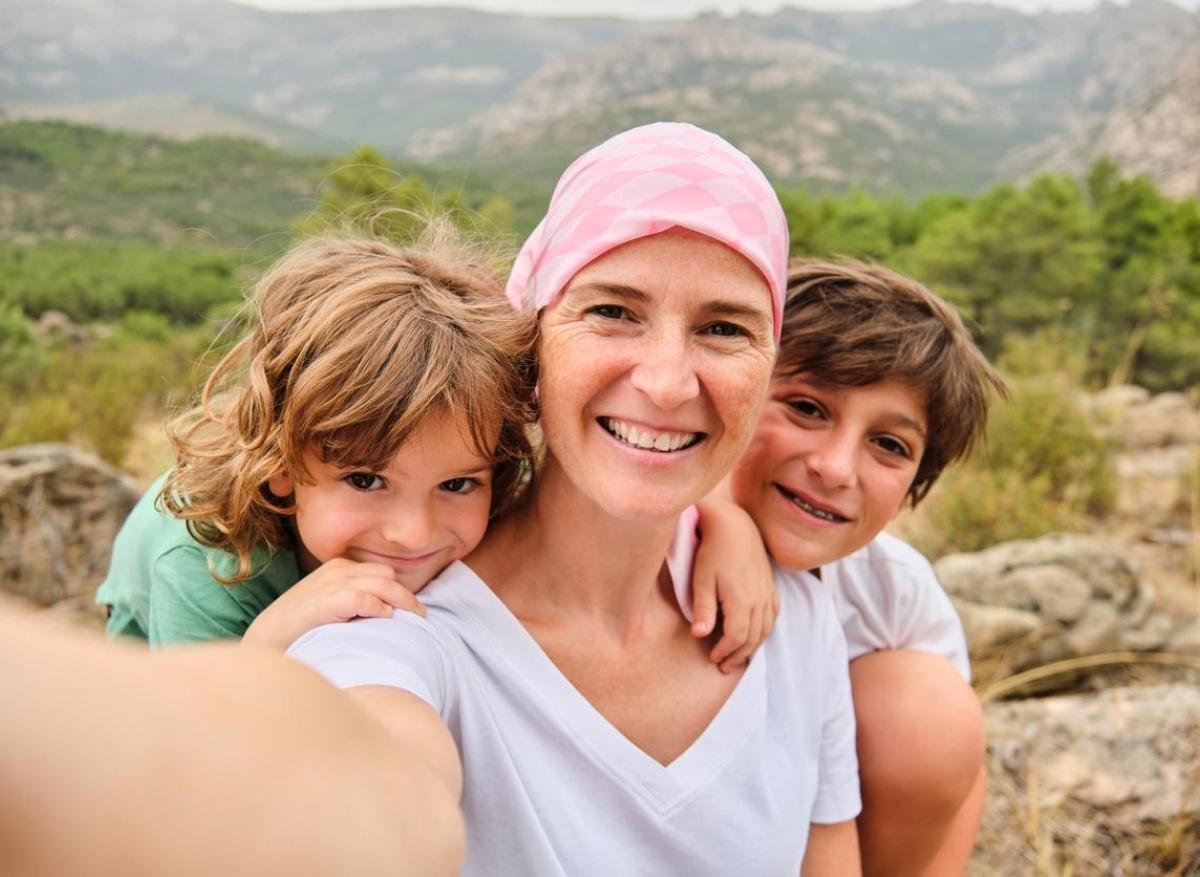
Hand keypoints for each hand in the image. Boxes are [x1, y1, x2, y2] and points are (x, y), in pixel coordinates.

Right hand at [242, 557, 424, 651]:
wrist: (268, 637)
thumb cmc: (302, 626)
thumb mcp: (331, 604)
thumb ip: (355, 600)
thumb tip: (388, 610)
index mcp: (339, 568)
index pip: (381, 571)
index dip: (399, 589)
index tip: (413, 608)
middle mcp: (338, 570)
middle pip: (387, 575)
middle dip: (406, 594)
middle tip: (420, 615)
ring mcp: (332, 583)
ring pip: (382, 583)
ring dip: (402, 600)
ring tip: (414, 617)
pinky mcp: (327, 601)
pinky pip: (362, 597)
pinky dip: (377, 605)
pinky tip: (386, 617)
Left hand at [690, 497, 778, 673]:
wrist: (734, 525)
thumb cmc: (713, 550)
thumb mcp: (701, 579)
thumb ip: (702, 608)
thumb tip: (700, 634)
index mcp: (741, 600)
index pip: (736, 637)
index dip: (725, 651)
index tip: (713, 658)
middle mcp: (759, 600)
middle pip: (753, 637)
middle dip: (738, 655)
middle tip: (724, 666)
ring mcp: (767, 592)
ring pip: (766, 629)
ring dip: (753, 646)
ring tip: (738, 656)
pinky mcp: (770, 585)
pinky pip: (773, 614)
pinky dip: (765, 629)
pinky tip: (756, 633)